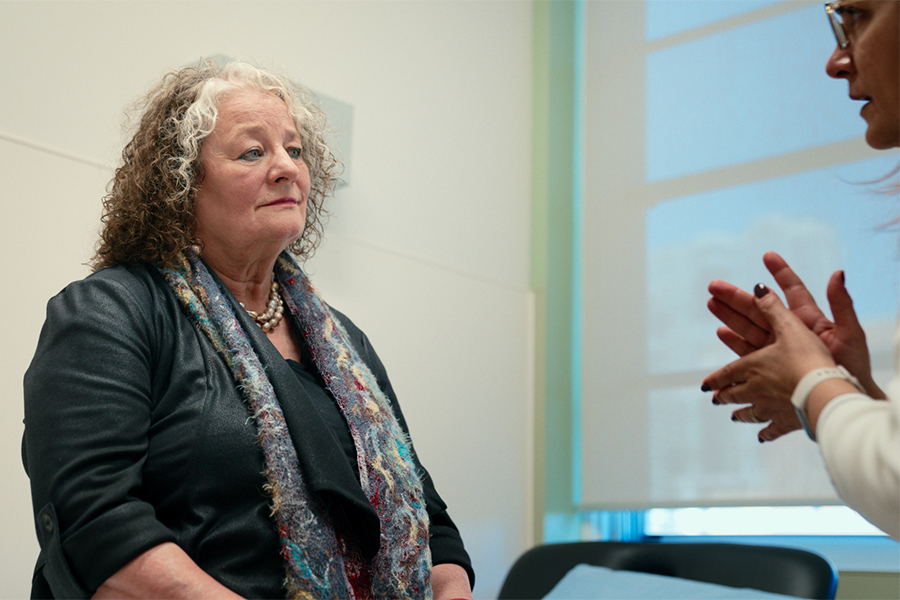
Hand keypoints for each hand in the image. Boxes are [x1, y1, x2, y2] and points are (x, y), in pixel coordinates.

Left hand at [702, 284, 837, 441]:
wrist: (823, 393)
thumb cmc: (806, 359)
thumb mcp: (790, 327)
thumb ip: (773, 308)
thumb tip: (757, 287)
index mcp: (751, 368)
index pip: (727, 373)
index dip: (715, 378)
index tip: (704, 385)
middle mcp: (754, 391)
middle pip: (734, 394)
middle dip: (723, 395)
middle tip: (714, 399)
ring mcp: (769, 409)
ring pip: (749, 413)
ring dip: (740, 414)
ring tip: (734, 417)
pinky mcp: (787, 423)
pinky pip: (773, 431)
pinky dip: (766, 434)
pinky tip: (761, 438)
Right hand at [707, 251, 882, 397]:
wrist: (843, 400)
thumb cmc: (853, 368)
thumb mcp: (851, 334)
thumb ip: (842, 303)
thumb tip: (837, 273)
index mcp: (811, 320)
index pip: (794, 291)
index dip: (782, 273)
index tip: (768, 255)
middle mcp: (791, 333)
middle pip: (760, 309)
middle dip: (737, 296)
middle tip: (714, 285)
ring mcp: (779, 350)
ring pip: (749, 328)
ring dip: (730, 316)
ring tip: (711, 303)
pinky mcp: (770, 368)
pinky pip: (748, 352)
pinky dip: (734, 341)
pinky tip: (721, 332)